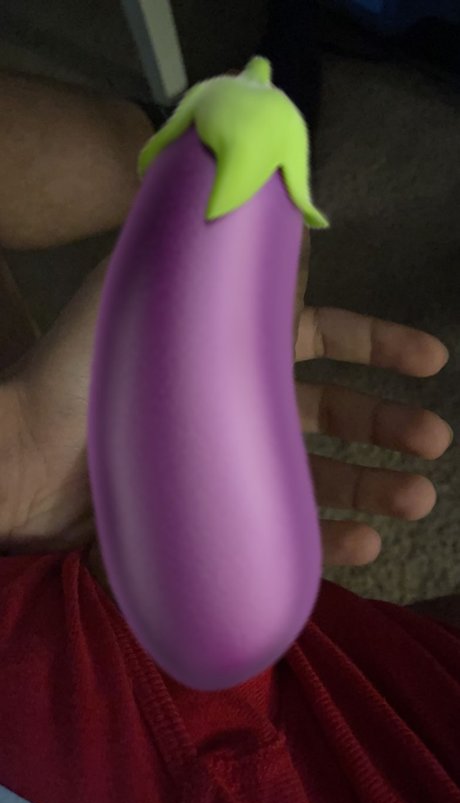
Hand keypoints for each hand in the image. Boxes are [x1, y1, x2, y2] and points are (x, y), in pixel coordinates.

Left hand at [0, 263, 450, 574]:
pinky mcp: (212, 514)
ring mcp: (227, 463)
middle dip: (387, 426)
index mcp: (236, 350)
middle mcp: (238, 404)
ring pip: (314, 475)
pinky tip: (364, 547)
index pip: (323, 339)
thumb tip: (298, 233)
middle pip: (331, 414)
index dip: (379, 348)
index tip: (431, 363)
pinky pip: (277, 526)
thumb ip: (226, 258)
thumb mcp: (163, 291)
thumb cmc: (93, 372)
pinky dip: (322, 539)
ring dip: (372, 488)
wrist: (31, 457)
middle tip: (434, 445)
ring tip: (416, 500)